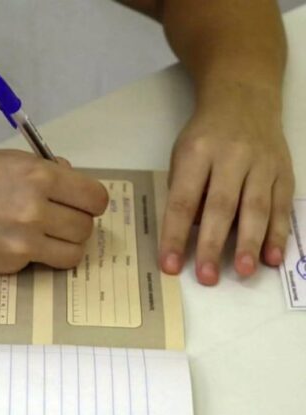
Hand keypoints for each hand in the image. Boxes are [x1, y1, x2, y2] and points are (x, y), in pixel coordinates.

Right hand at [0, 150, 108, 272]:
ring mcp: (24, 242)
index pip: (94, 198)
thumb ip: (42, 170)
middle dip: (77, 222)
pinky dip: (36, 255)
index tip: (82, 203)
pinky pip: (42, 263)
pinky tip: (12, 242)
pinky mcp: (10, 265)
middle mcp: (36, 210)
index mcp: (37, 175)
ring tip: (45, 236)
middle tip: (58, 218)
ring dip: (65, 245)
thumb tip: (71, 178)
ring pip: (73, 253)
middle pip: (86, 227)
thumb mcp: (2, 161)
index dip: (91, 201)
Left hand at [159, 91, 294, 284]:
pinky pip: (282, 206)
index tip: (170, 264)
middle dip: (214, 245)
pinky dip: (278, 234)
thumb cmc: (204, 136)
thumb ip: (186, 192)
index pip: (183, 200)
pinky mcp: (284, 171)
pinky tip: (272, 258)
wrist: (243, 98)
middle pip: (222, 206)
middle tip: (207, 277)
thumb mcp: (181, 155)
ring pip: (257, 208)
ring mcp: (262, 164)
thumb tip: (192, 235)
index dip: (176, 235)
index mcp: (197, 153)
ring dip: (250, 243)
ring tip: (244, 272)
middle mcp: (231, 157)